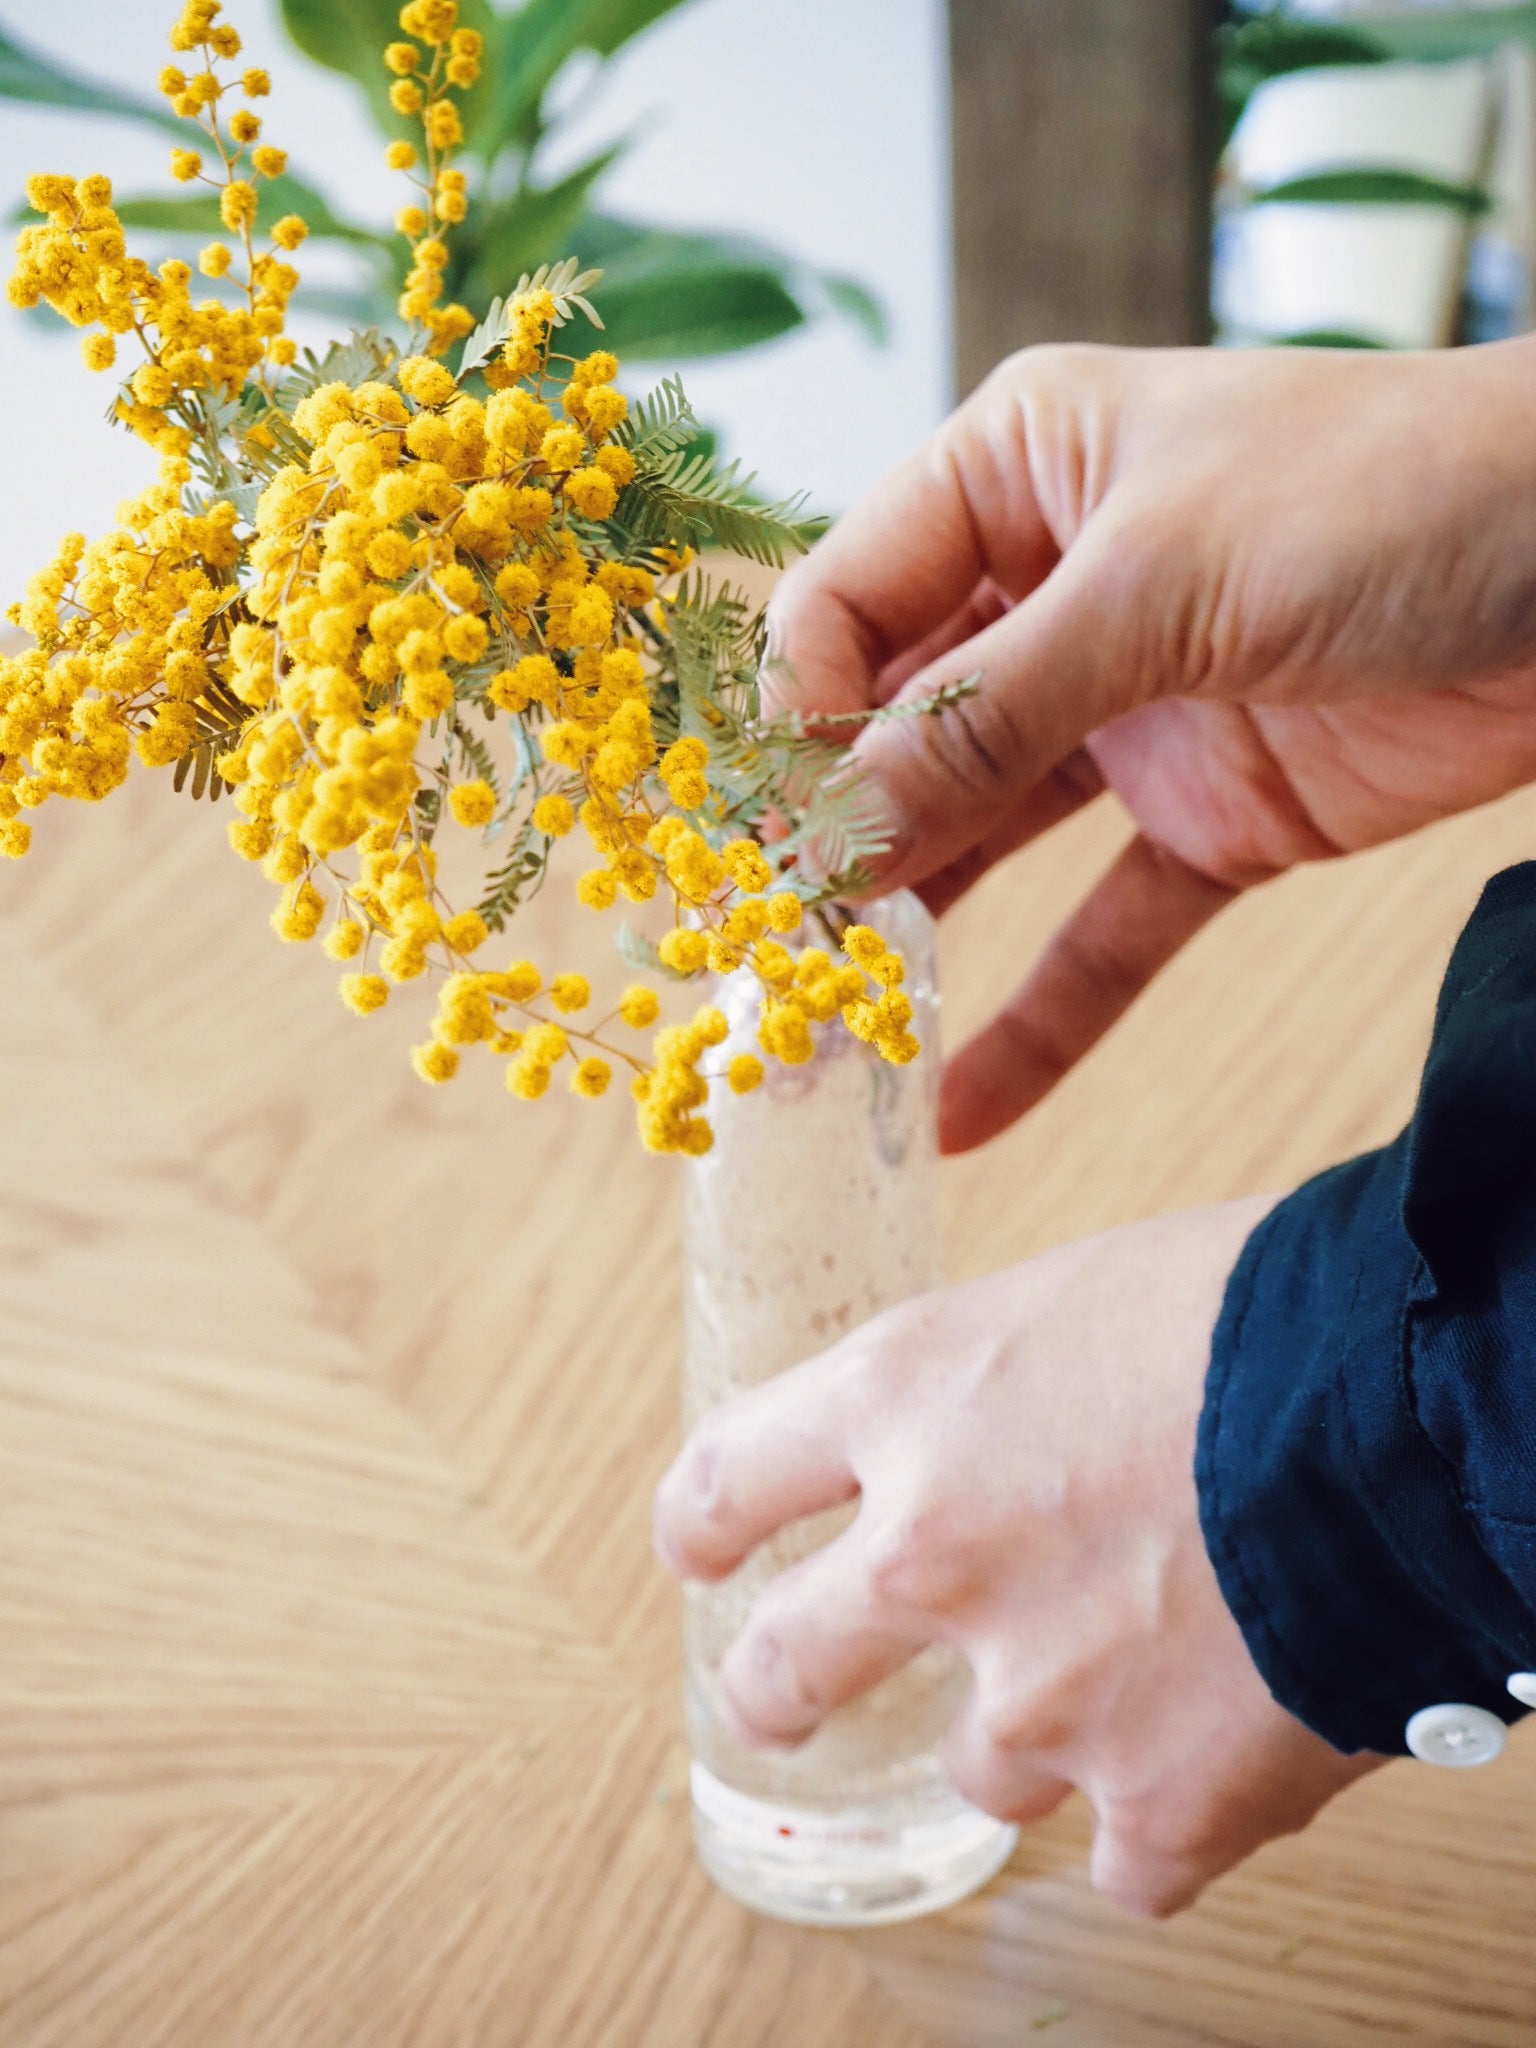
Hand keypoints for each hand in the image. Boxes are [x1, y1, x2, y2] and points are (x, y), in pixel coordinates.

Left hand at [654, 1199, 1379, 1916]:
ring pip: (983, 1768)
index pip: (732, 1475)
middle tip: (785, 1698)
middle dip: (779, 1685)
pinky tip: (1215, 1759)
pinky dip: (1162, 1815)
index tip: (700, 1548)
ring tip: (1133, 1671)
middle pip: (789, 1663)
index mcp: (908, 1397)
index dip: (704, 1522)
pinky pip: (1125, 1860)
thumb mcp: (1079, 1299)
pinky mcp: (1160, 1802)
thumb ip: (999, 1392)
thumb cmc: (1264, 1304)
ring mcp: (1039, 1694)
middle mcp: (936, 1554)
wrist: (1418, 1396)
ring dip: (1039, 1729)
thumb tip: (1011, 1442)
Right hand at [769, 340, 1535, 1148]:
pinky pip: (1106, 928)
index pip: (842, 606)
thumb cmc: (1390, 491)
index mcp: (1013, 478)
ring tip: (830, 1051)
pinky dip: (1046, 1017)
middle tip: (766, 968)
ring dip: (915, 941)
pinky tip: (964, 1112)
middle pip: (896, 736)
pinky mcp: (1210, 818)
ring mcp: (1127, 713)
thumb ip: (987, 715)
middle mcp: (1048, 593)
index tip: (769, 837)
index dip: (794, 724)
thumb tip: (826, 835)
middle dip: (832, 849)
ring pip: (986, 842)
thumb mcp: (1162, 582)